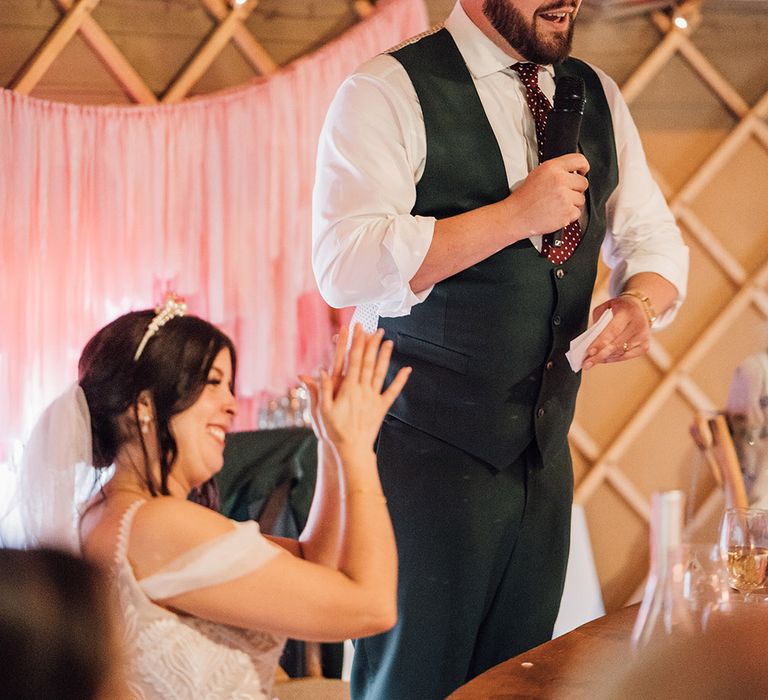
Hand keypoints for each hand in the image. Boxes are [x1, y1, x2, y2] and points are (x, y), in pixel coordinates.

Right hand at [306, 326, 410, 452]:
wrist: (351, 450)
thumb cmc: (334, 431)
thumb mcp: (322, 410)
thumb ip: (322, 389)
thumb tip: (321, 370)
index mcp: (348, 389)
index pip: (353, 360)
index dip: (356, 343)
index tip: (358, 330)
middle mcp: (362, 390)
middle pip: (368, 362)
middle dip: (371, 344)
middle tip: (375, 329)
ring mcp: (373, 398)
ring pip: (381, 372)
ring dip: (385, 356)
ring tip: (389, 342)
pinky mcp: (381, 407)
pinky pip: (392, 391)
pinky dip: (400, 380)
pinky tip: (407, 370)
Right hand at [507, 153, 589, 237]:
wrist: (516, 216)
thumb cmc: (524, 198)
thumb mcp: (537, 174)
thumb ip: (556, 170)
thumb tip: (573, 171)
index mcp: (552, 168)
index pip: (579, 160)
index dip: (584, 167)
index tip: (583, 171)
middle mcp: (560, 180)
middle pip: (583, 182)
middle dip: (575, 189)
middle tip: (562, 195)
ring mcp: (564, 197)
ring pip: (581, 199)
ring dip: (572, 203)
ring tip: (556, 205)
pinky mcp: (567, 212)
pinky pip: (577, 213)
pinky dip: (568, 215)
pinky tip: (556, 213)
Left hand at [582, 295, 650, 369]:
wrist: (641, 308)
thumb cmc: (620, 308)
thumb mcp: (607, 307)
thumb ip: (598, 321)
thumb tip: (590, 340)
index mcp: (627, 313)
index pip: (613, 330)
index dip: (601, 342)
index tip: (589, 352)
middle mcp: (638, 325)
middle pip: (616, 345)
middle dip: (599, 355)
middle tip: (586, 364)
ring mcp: (643, 337)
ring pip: (620, 352)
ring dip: (604, 358)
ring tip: (591, 362)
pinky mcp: (645, 346)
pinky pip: (626, 356)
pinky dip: (613, 358)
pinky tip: (603, 359)